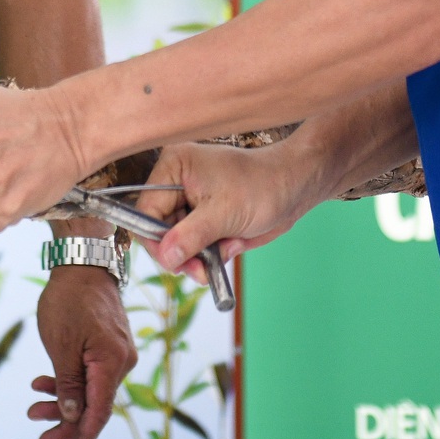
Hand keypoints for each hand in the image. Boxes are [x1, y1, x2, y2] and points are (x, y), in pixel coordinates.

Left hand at [30, 265, 134, 438]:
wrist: (83, 261)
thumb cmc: (69, 300)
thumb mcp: (60, 345)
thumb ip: (68, 384)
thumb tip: (72, 417)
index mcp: (112, 363)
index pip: (100, 412)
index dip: (83, 437)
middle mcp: (122, 361)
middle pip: (95, 404)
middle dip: (66, 423)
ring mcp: (118, 353)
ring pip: (91, 389)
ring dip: (63, 402)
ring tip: (33, 408)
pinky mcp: (110, 345)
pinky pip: (91, 373)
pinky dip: (68, 381)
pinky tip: (42, 383)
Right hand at [144, 140, 327, 283]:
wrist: (294, 189)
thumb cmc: (262, 186)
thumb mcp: (223, 213)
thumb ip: (190, 236)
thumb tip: (165, 257)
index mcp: (173, 168)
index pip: (146, 210)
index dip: (156, 239)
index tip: (173, 262)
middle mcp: (176, 183)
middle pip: (158, 230)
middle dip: (179, 253)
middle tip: (198, 270)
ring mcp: (189, 202)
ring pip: (176, 243)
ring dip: (195, 258)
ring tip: (216, 261)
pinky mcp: (203, 219)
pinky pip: (193, 246)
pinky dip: (207, 255)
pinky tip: (227, 248)